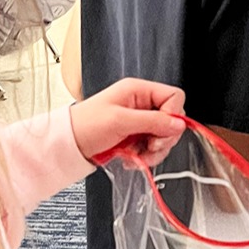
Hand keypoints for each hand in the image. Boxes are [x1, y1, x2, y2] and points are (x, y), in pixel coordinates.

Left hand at [70, 77, 185, 165]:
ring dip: (154, 151)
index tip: (162, 131)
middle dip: (163, 138)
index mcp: (138, 91)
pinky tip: (133, 158)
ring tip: (138, 156)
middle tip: (150, 146)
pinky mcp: (136, 136)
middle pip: (172, 120)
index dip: (173, 115)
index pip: (173, 97)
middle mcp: (142, 104)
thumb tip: (179, 124)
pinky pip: (153, 148)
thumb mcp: (120, 120)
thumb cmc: (85, 124)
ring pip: (164, 137)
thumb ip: (152, 121)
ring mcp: (140, 121)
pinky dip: (146, 157)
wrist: (68, 143)